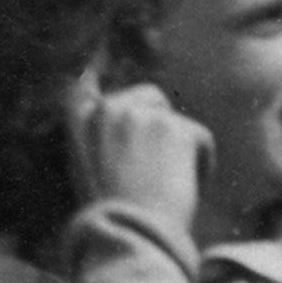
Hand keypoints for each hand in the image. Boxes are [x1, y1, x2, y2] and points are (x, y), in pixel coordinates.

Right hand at [70, 76, 211, 229]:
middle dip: (162, 128)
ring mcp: (140, 114)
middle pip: (150, 98)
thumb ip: (102, 135)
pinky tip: (183, 186)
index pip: (84, 77)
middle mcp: (106, 108)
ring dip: (181, 150)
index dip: (94, 62)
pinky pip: (201, 139)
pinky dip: (202, 165)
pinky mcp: (174, 126)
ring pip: (178, 122)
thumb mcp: (89, 166)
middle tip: (158, 171)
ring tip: (168, 184)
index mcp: (78, 119)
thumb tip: (114, 111)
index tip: (99, 50)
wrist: (133, 231)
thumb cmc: (113, 211)